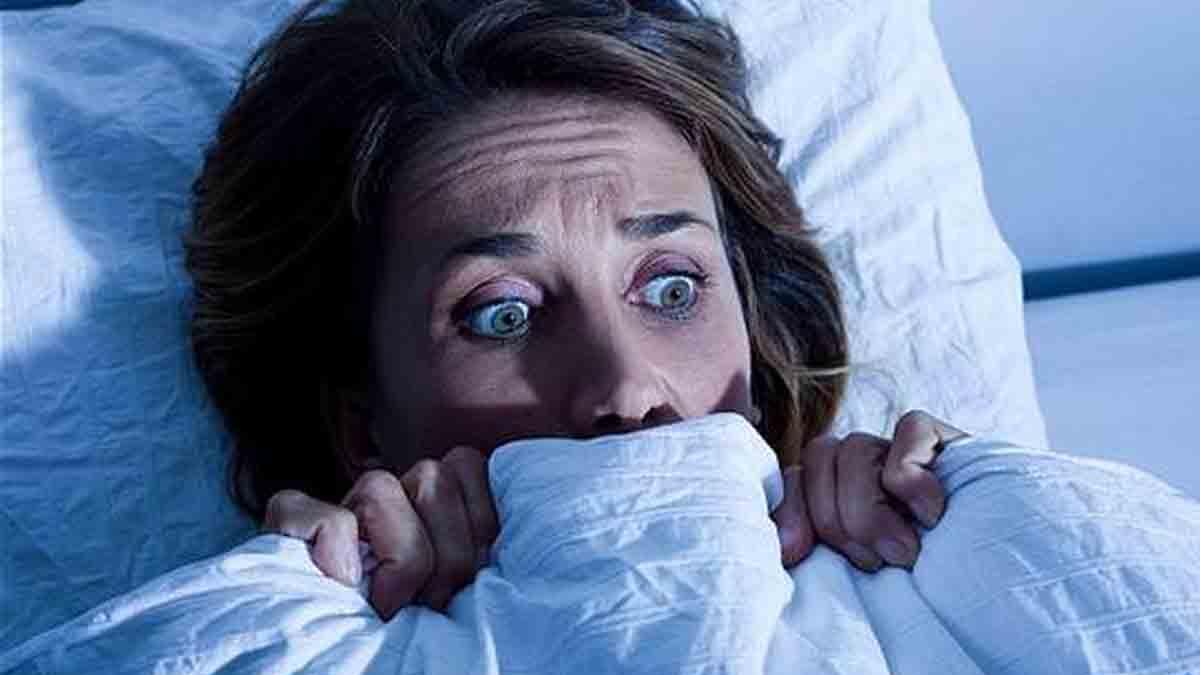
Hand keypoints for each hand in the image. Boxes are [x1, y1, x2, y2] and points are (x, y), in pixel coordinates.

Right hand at [262, 446, 497, 618]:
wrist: (337, 660)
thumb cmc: (410, 635)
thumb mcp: (461, 590)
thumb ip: (480, 553)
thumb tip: (508, 543)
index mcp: (428, 504)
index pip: (466, 463)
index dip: (481, 520)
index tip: (476, 575)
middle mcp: (384, 497)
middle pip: (433, 476)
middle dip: (448, 552)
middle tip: (435, 603)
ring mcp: (334, 507)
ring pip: (381, 487)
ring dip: (401, 557)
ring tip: (394, 606)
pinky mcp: (286, 525)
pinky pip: (324, 516)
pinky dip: (336, 546)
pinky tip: (345, 584)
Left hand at [771, 410, 966, 570]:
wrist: (1002, 583)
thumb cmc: (928, 584)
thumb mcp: (863, 568)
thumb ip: (822, 546)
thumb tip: (785, 547)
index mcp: (840, 491)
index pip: (795, 475)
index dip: (792, 511)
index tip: (796, 553)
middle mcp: (868, 463)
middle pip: (820, 455)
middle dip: (838, 519)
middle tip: (876, 561)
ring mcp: (905, 448)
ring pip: (856, 447)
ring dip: (870, 509)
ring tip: (906, 551)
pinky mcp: (945, 439)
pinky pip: (909, 431)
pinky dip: (912, 479)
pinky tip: (932, 514)